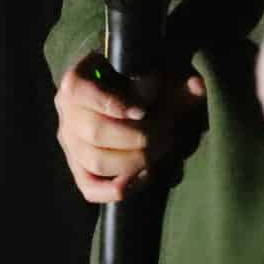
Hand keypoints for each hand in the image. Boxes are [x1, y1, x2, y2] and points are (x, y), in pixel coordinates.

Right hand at [53, 53, 205, 203]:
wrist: (124, 99)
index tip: (143, 110)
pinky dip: (119, 188)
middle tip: (167, 133)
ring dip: (134, 161)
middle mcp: (66, 115)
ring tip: (160, 150)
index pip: (79, 91)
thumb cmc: (138, 82)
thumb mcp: (154, 74)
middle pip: (94, 133)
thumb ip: (175, 81)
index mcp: (75, 83)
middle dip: (138, 137)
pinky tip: (144, 175)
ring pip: (96, 162)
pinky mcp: (80, 170)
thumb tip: (197, 86)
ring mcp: (70, 145)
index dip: (111, 104)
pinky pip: (91, 189)